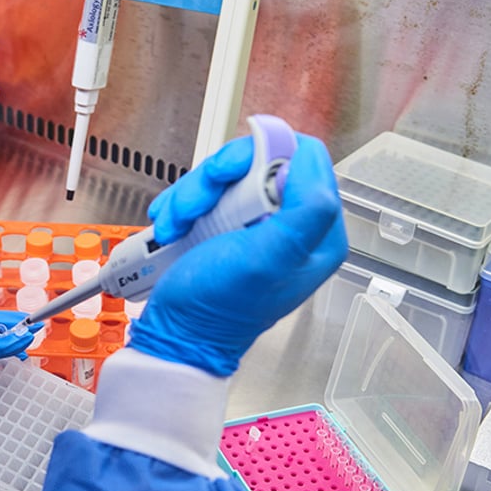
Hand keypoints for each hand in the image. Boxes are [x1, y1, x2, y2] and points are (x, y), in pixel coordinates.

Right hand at [128, 133, 346, 375]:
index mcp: (318, 234)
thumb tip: (303, 166)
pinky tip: (173, 226)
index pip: (307, 160)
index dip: (267, 155)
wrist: (177, 334)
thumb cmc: (218, 309)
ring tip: (178, 223)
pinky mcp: (228, 226)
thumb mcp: (267, 261)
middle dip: (219, 177)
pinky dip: (184, 204)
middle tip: (197, 203)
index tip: (232, 173)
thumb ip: (303, 212)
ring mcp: (257, 225)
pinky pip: (208, 194)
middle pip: (261, 161)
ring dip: (194, 193)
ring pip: (229, 176)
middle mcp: (292, 226)